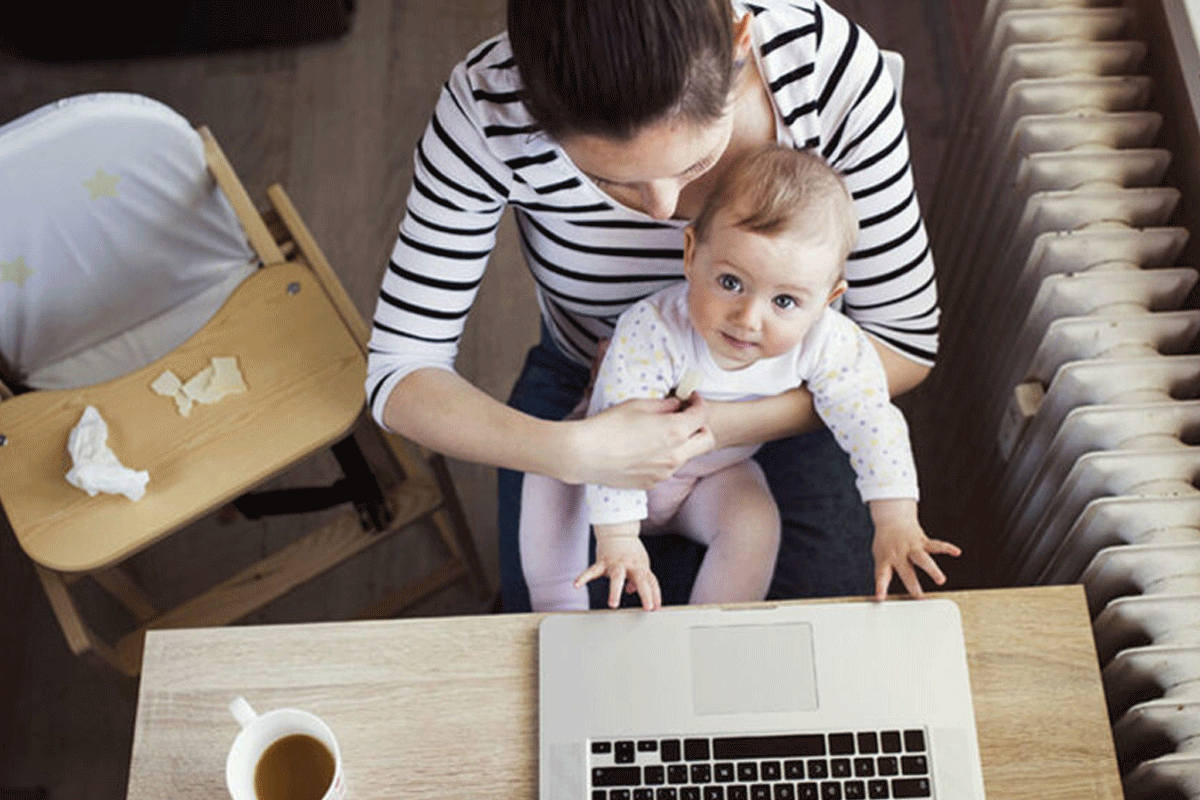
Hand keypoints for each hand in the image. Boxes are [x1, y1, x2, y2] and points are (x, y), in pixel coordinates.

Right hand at [564, 395, 714, 488]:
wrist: (584, 455)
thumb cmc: (607, 426)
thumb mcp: (637, 405)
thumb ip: (663, 404)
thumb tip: (676, 405)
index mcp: (674, 431)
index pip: (702, 415)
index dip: (699, 402)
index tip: (691, 397)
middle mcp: (676, 454)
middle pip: (707, 440)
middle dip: (702, 426)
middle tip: (687, 417)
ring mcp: (665, 472)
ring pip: (689, 455)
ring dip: (684, 442)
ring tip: (663, 432)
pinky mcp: (652, 482)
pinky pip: (669, 468)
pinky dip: (667, 456)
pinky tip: (647, 448)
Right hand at [574, 527, 661, 609]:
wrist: (617, 531)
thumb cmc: (631, 551)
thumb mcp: (640, 564)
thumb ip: (639, 579)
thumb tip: (631, 590)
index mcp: (641, 567)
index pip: (651, 582)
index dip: (655, 595)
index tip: (655, 608)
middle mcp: (631, 565)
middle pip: (640, 579)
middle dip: (645, 594)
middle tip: (648, 607)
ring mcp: (616, 563)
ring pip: (617, 576)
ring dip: (616, 591)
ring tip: (613, 605)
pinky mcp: (602, 561)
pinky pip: (592, 570)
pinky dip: (584, 577)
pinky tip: (576, 585)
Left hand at [870, 499, 960, 599]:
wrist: (892, 519)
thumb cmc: (886, 543)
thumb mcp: (880, 557)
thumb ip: (885, 574)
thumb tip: (884, 596)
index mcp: (886, 560)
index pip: (882, 576)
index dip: (881, 587)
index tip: (880, 598)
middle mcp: (899, 554)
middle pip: (906, 572)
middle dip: (913, 586)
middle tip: (919, 598)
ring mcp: (911, 548)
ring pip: (922, 559)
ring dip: (932, 569)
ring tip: (941, 580)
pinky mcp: (923, 541)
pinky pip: (936, 545)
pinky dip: (947, 548)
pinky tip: (956, 552)